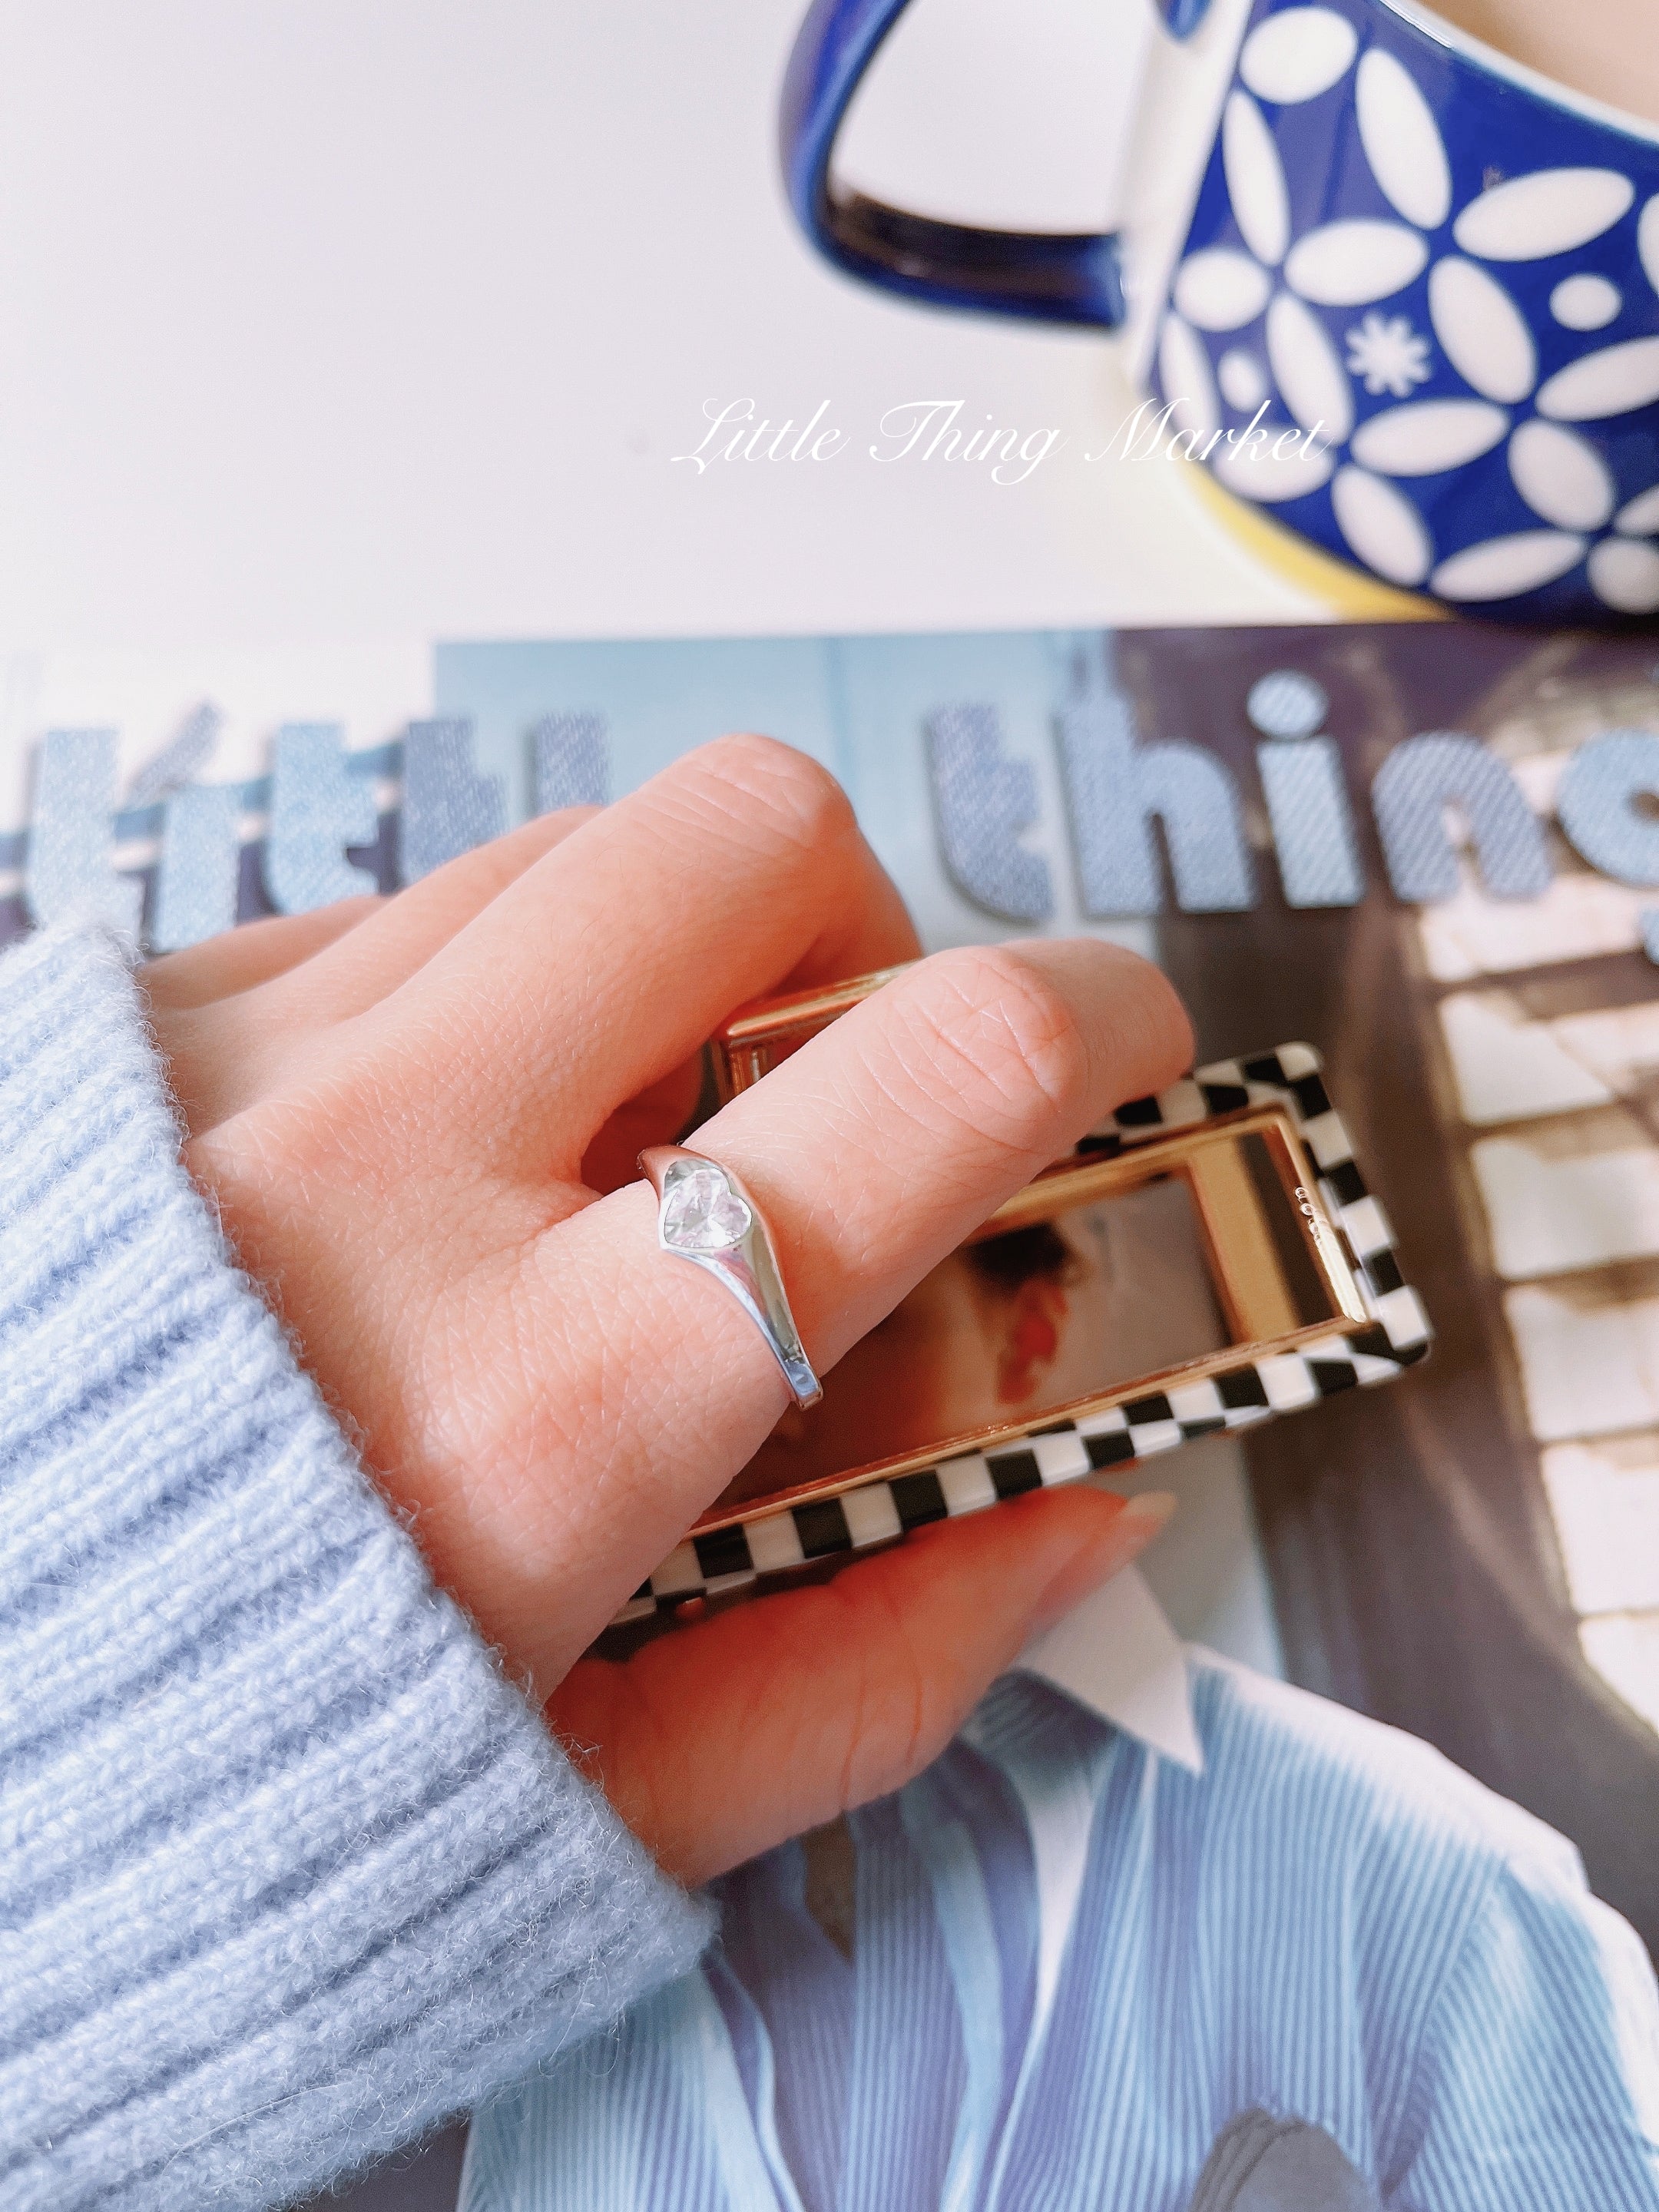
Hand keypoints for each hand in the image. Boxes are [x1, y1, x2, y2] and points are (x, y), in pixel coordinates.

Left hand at [144, 736, 1190, 1881]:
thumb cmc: (245, 1789)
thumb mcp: (615, 1801)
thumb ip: (891, 1664)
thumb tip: (1090, 1502)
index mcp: (551, 1403)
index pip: (933, 1074)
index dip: (1098, 1018)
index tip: (1118, 1042)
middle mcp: (384, 1179)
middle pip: (753, 838)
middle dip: (872, 923)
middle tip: (852, 1071)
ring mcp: (239, 1062)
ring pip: (576, 851)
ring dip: (675, 960)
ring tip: (633, 1140)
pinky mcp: (138, 1023)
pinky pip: (402, 908)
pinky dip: (495, 995)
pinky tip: (457, 1157)